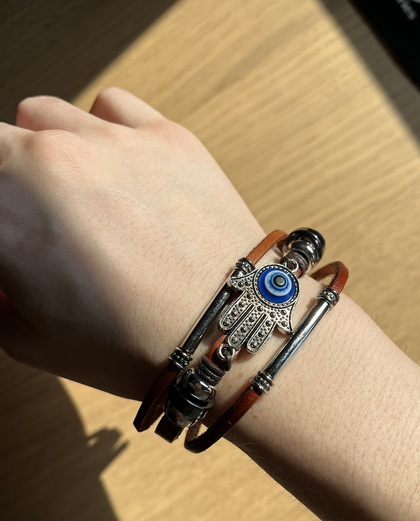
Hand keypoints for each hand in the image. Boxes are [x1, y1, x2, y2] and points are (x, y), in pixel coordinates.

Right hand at [0, 88, 262, 396]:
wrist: (227, 332)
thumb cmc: (133, 345)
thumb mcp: (27, 338)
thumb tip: (6, 264)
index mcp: (7, 209)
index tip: (14, 236)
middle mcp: (51, 159)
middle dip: (6, 184)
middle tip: (31, 224)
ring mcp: (113, 140)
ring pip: (41, 115)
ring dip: (41, 150)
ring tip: (71, 197)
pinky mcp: (166, 135)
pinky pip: (108, 106)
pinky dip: (100, 131)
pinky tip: (114, 169)